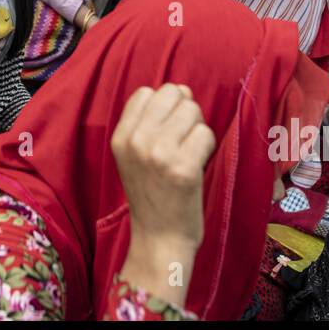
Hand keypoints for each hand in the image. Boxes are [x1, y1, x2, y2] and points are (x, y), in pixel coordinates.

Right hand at [112, 83, 216, 296]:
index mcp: (120, 137)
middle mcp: (136, 142)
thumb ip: (149, 121)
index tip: (167, 131)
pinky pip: (206, 134)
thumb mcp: (133, 156)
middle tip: (182, 142)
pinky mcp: (183, 169)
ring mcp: (159, 154)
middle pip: (174, 94)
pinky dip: (208, 148)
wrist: (159, 239)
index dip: (165, 107)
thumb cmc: (152, 195)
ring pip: (193, 111)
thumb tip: (182, 90)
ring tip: (189, 155)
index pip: (147, 92)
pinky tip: (198, 166)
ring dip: (198, 130)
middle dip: (185, 113)